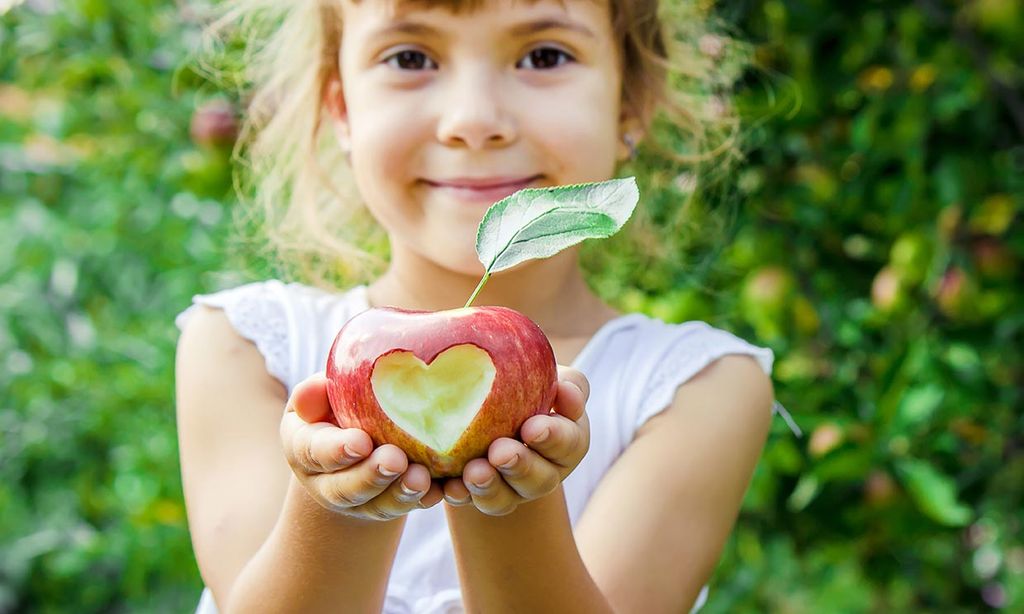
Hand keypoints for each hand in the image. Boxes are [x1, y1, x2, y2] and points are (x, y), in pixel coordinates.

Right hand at [280, 373, 444, 520]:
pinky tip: (439, 491)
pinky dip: (423, 501)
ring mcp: (359, 500)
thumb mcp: (320, 393)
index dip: (336, 450)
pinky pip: (405, 507)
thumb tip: (316, 387)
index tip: (361, 442)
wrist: (354, 436)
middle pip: (345, 489)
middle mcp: (326, 482)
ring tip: (420, 479)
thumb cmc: (335, 403)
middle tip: (395, 461)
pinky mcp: (389, 504)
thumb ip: (317, 392)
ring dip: (399, 493)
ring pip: (377, 505)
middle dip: (371, 476)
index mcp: (304, 448)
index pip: (314, 451)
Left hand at [442, 366, 590, 515]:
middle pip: (540, 480)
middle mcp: (544, 473)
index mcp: (568, 442)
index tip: (532, 427)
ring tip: (474, 471)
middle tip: (500, 452)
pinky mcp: (482, 496)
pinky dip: (461, 496)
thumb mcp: (553, 378)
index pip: (569, 443)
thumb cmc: (531, 385)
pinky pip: (472, 502)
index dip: (553, 438)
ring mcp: (512, 489)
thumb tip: (565, 389)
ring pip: (506, 499)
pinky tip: (450, 486)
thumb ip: (568, 383)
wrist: (491, 405)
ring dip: (490, 486)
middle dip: (520, 467)